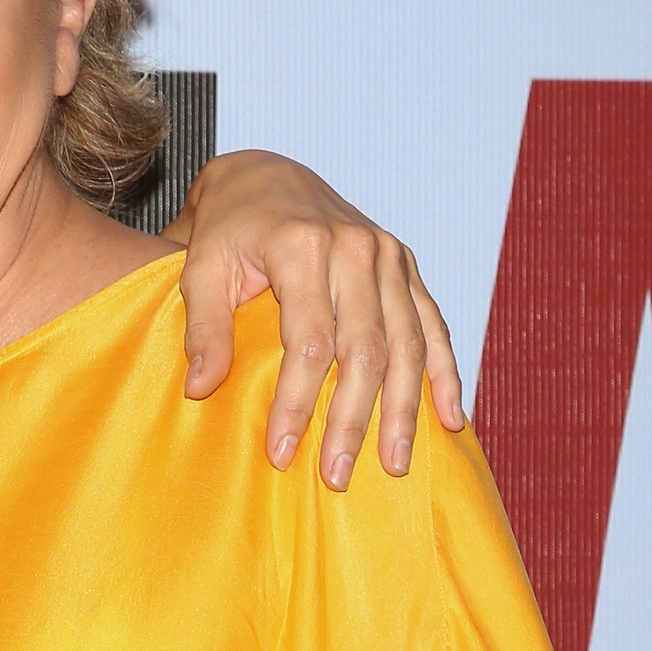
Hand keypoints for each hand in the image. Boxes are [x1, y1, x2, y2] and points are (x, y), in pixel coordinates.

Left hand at [163, 150, 464, 489]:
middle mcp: (357, 248)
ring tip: (395, 465)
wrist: (265, 174)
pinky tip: (450, 418)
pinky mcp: (407, 265)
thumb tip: (200, 390)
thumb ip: (203, 328)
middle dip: (351, 420)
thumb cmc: (228, 228)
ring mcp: (390, 256)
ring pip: (407, 344)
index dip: (295, 403)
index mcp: (303, 247)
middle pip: (364, 351)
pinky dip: (445, 373)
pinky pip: (434, 325)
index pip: (308, 344)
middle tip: (336, 476)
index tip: (279, 452)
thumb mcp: (200, 268)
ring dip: (404, 410)